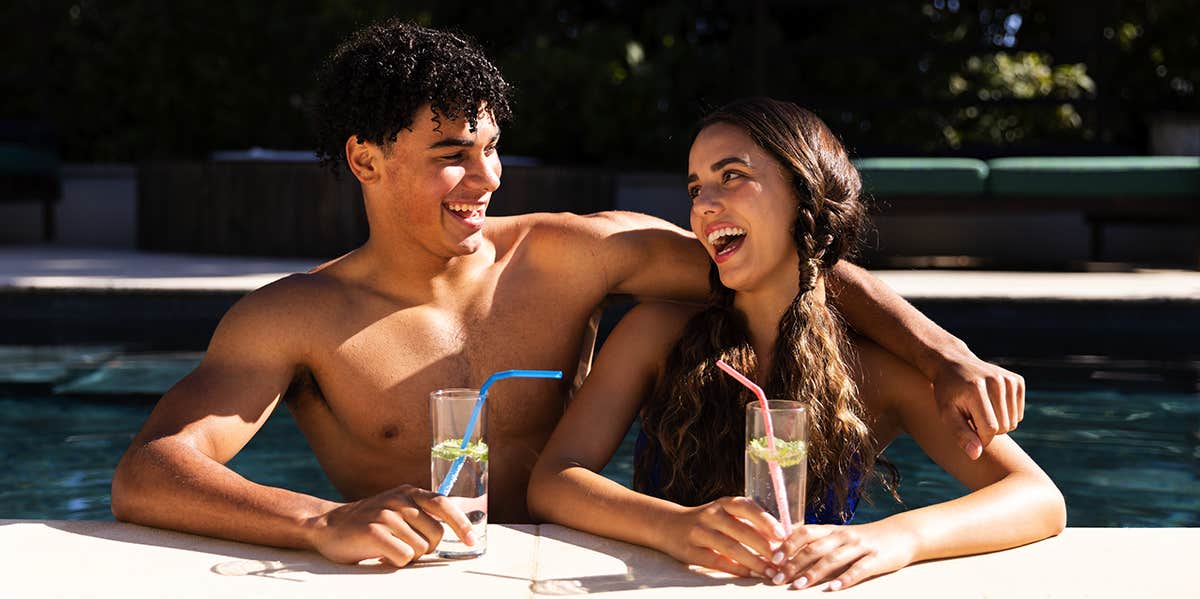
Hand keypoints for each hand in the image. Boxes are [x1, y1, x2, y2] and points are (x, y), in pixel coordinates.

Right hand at [306, 484, 474, 566]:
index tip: (471, 542)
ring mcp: (386, 514)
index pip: (444, 505)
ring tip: (390, 548)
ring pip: (420, 549)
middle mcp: (399, 499)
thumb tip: (454, 531)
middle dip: (426, 548)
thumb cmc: (369, 522)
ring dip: (408, 556)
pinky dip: (396, 562)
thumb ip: (421, 514)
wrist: (328, 525)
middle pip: (435, 535)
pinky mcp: (373, 532)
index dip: (461, 525)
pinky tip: (382, 555)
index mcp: (409, 492)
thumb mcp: (397, 508)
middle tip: (406, 547)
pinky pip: (403, 556)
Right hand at [661, 496, 786, 577]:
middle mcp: (711, 515)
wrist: (668, 525)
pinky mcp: (690, 550)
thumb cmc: (707, 521)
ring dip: (753, 562)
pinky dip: (734, 568)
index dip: (766, 521)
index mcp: (723, 503)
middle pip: (742, 531)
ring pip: (731, 548)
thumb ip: (747, 521)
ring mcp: (699, 532)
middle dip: (765, 547)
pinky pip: (716, 561)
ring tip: (770, 572)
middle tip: (782, 560)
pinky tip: (748, 574)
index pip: (747, 507)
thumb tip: (780, 538)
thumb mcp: (724, 513)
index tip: (783, 535)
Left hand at [775, 523, 916, 590]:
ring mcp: (860, 547)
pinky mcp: (876, 559)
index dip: (788, 545)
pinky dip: (845, 579)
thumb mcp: (840, 535)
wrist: (902, 534)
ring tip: (800, 585)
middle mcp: (843, 536)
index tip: (773, 559)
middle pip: (814, 548)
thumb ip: (819, 541)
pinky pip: (859, 570)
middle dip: (794, 564)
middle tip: (779, 578)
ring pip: (833, 559)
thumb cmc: (865, 538)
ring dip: (814, 573)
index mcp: (832, 530)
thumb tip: (789, 549)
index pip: (805, 533)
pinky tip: (834, 588)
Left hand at [932, 354, 1024, 458]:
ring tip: (981, 409)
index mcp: (976, 389)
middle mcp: (996, 381)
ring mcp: (1008, 380)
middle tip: (972, 416)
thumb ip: (960, 434)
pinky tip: (992, 403)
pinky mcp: (1017, 381)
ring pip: (1013, 423)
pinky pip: (1019, 414)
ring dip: (998, 422)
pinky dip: (1006, 414)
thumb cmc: (948, 393)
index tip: (969, 432)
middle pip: (1004, 427)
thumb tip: (976, 455)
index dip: (980, 438)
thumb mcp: (946, 413)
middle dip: (987, 430)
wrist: (953, 364)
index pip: (990, 429)